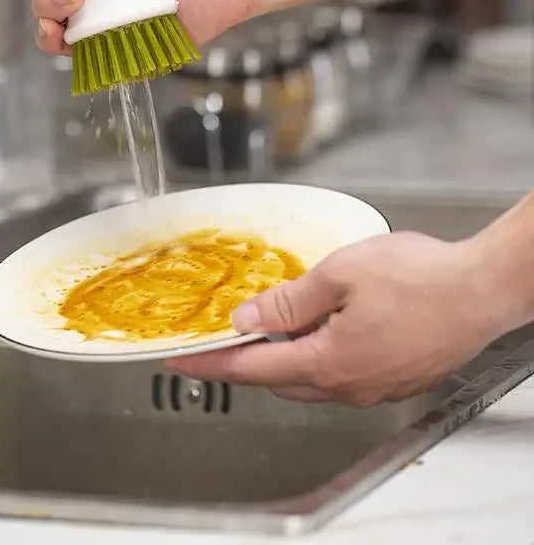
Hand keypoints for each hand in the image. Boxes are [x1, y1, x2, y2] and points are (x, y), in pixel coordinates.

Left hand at [167, 231, 505, 405]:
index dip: (210, 361)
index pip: (250, 367)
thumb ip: (286, 303)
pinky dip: (315, 359)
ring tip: (268, 328)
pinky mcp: (394, 379)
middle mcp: (349, 385)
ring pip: (309, 381)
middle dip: (245, 361)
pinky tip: (319, 331)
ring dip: (281, 359)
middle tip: (223, 337)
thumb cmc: (420, 277)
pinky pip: (339, 378)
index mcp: (327, 361)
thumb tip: (245, 320)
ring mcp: (374, 387)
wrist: (483, 288)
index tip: (180, 360)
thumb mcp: (338, 276)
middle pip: (277, 379)